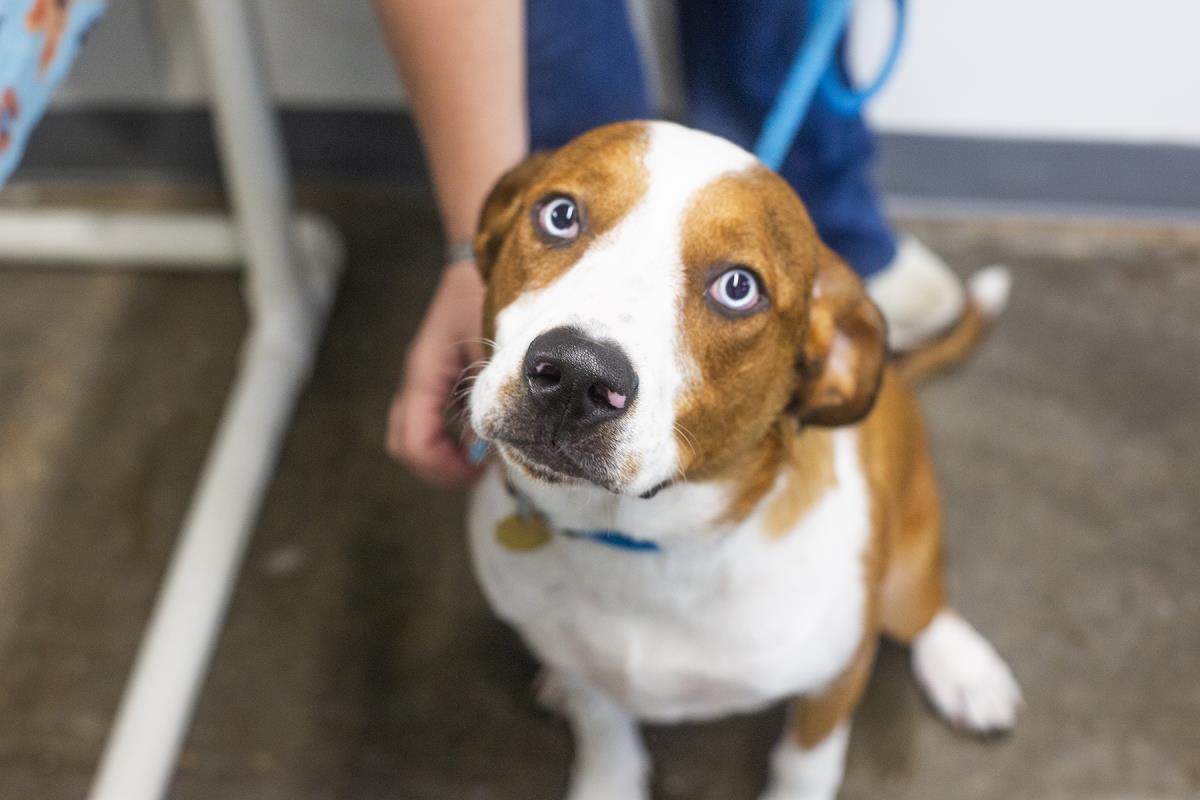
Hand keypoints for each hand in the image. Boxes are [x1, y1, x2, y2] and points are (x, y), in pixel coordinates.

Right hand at [386, 259, 486, 486]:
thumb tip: (488, 445)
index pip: (414, 443)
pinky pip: (428, 417)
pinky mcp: (436, 373)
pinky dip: (447, 434)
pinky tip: (482, 427)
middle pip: (404, 444)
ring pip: (412, 432)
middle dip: (439, 467)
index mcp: (425, 373)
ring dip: (442, 452)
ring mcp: (423, 376)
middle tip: (480, 468)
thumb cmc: (492, 292)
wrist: (484, 253)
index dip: (444, 469)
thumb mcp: (498, 347)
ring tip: (483, 450)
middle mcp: (417, 377)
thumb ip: (492, 397)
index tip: (480, 469)